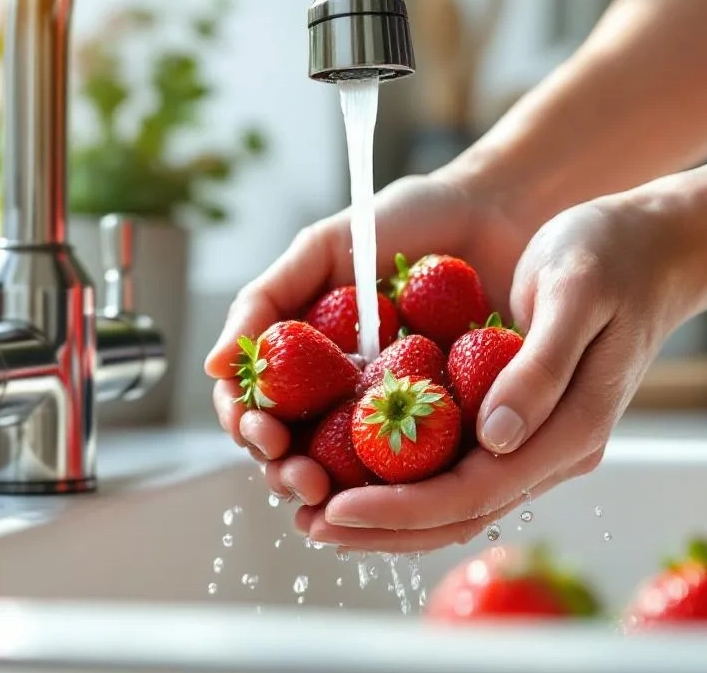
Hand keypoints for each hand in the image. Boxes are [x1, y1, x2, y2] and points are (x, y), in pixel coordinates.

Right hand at [202, 170, 533, 505]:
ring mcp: (395, 412)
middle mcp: (343, 393)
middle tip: (301, 478)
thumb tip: (213, 366)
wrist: (493, 210)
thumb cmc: (404, 221)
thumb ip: (266, 299)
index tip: (261, 430)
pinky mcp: (452, 424)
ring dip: (334, 492)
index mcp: (307, 358)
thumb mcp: (324, 248)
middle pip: (297, 451)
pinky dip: (402, 484)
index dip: (250, 426)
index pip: (260, 406)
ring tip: (331, 492)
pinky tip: (394, 496)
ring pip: (350, 471)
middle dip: (286, 472)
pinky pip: (422, 464)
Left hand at [305, 195, 699, 551]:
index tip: (336, 507)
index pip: (475, 491)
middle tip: (308, 522)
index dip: (400, 506)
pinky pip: (460, 468)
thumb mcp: (575, 293)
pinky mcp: (523, 423)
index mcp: (573, 428)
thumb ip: (538, 367)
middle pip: (460, 513)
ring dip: (389, 514)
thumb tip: (494, 436)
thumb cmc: (614, 255)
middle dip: (381, 526)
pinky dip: (408, 479)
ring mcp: (540, 440)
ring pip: (458, 501)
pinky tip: (359, 470)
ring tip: (319, 512)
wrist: (655, 247)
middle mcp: (555, 448)